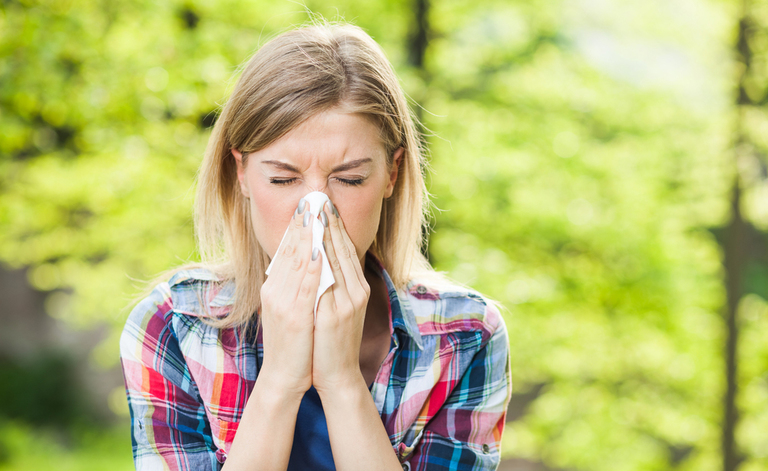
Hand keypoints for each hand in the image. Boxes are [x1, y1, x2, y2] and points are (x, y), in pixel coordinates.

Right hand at [258, 199, 321, 397]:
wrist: (285, 377)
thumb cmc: (293, 344)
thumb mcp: (290, 309)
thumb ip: (295, 286)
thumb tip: (306, 262)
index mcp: (274, 288)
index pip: (286, 250)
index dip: (297, 226)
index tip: (306, 205)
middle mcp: (275, 291)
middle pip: (290, 250)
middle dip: (302, 223)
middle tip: (311, 198)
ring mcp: (283, 303)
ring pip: (296, 262)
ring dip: (307, 235)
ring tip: (315, 213)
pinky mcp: (294, 316)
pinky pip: (305, 285)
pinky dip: (310, 264)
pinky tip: (317, 248)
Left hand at [312, 200, 370, 394]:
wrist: (336, 373)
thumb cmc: (331, 341)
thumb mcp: (335, 307)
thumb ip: (332, 284)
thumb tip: (320, 258)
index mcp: (357, 288)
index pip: (345, 249)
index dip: (335, 225)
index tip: (323, 204)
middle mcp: (356, 291)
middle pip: (343, 249)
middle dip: (330, 222)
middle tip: (319, 197)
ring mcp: (349, 302)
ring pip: (337, 260)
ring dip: (324, 234)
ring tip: (314, 212)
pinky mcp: (338, 314)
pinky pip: (329, 281)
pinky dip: (321, 261)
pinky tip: (313, 245)